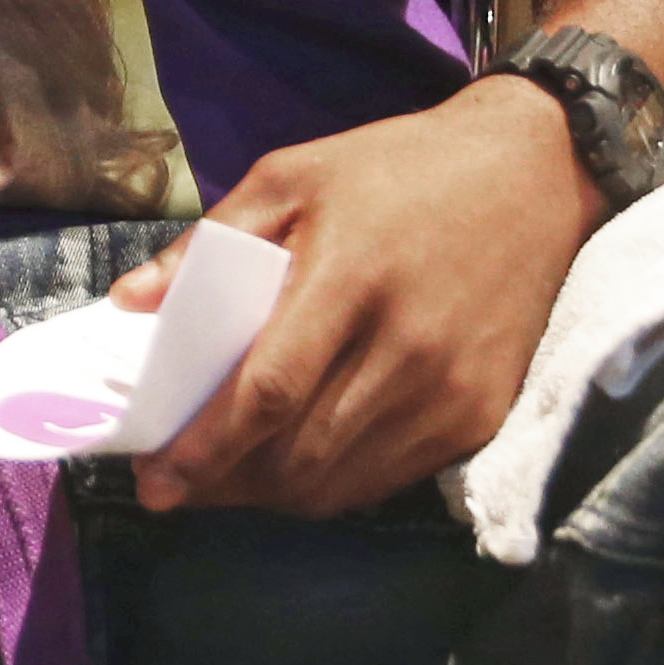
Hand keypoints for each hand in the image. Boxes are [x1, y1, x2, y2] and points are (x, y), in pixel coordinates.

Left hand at [114, 80, 599, 518]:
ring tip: (226, 481)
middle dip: (225, 485)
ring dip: (273, 495)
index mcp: (351, 278)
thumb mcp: (293, 177)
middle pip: (299, 454)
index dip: (205, 448)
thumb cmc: (397, 169)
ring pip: (342, 481)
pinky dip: (333, 486)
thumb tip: (130, 305)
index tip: (152, 483)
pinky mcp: (483, 413)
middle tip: (177, 485)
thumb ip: (209, 243)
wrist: (533, 172)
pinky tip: (296, 466)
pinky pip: (390, 479)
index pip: (267, 391)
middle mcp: (408, 346)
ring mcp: (452, 389)